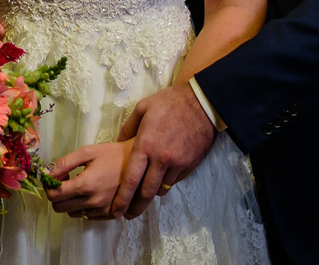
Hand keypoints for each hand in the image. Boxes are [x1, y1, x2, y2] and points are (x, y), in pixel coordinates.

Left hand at [45, 140, 132, 219]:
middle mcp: (93, 202)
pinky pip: (87, 216)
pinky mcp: (110, 215)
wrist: (140, 163)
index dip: (49, 186)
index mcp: (85, 185)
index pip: (54, 195)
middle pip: (60, 208)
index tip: (54, 177)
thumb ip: (63, 163)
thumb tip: (44, 173)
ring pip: (72, 213)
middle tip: (66, 180)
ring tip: (81, 185)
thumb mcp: (86, 152)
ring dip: (70, 201)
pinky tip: (92, 192)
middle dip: (57, 194)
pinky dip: (83, 206)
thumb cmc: (112, 154)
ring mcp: (102, 211)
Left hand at [111, 84, 215, 218]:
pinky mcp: (189, 166)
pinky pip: (174, 181)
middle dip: (135, 207)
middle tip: (127, 215)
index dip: (122, 199)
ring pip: (161, 189)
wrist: (201, 105)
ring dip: (151, 194)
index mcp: (145, 145)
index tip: (116, 211)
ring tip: (142, 197)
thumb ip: (128, 127)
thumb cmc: (169, 103)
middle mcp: (161, 159)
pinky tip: (161, 178)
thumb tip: (118, 143)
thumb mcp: (142, 108)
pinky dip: (165, 183)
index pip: (131, 180)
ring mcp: (177, 164)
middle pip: (146, 192)